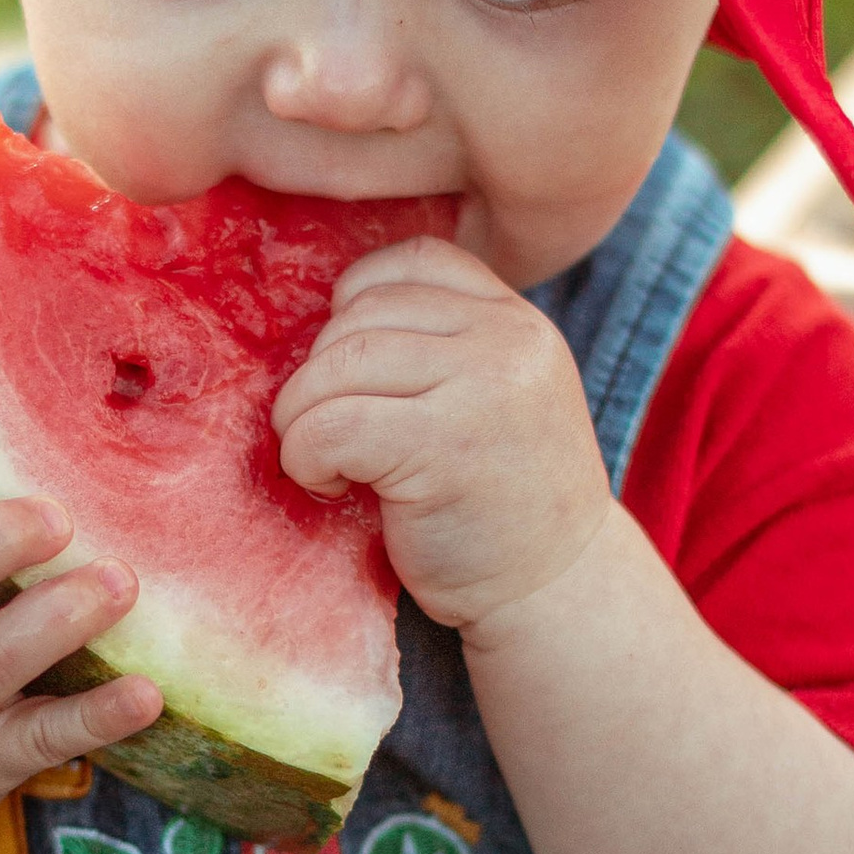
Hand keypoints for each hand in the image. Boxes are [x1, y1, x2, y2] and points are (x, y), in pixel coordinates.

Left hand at [270, 242, 611, 639]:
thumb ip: (440, 344)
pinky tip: (331, 485)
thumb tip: (322, 314)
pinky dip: (305, 456)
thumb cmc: (499, 501)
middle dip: (317, 375)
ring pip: (336, 365)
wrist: (553, 592)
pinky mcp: (444, 446)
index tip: (352, 371)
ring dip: (301, 418)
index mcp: (516, 318)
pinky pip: (331, 425)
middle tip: (326, 433)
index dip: (356, 303)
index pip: (412, 261)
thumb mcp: (493, 395)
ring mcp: (482, 388)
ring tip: (323, 461)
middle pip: (360, 315)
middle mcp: (507, 339)